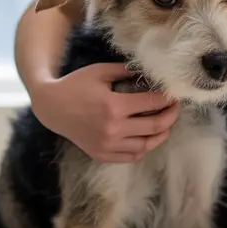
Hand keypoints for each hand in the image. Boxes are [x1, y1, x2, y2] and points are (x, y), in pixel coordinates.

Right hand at [28, 62, 179, 162]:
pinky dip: (143, 148)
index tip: (174, 94)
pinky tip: (148, 138)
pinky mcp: (102, 154)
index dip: (168, 98)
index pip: (152, 103)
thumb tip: (151, 72)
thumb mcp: (101, 72)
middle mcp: (113, 128)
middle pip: (155, 126)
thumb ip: (126, 71)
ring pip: (146, 145)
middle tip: (175, 108)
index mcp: (114, 106)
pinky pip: (131, 156)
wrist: (51, 107)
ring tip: (165, 124)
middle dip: (171, 116)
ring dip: (160, 135)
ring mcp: (107, 144)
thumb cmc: (76, 85)